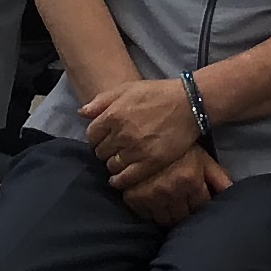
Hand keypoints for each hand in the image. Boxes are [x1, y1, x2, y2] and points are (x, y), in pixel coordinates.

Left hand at [79, 76, 203, 180]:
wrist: (188, 103)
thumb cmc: (157, 93)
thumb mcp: (127, 88)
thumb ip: (102, 100)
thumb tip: (81, 113)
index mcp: (113, 115)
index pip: (91, 135)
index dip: (96, 137)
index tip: (104, 138)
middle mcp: (122, 134)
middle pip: (100, 151)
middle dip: (104, 150)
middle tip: (113, 149)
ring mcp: (136, 150)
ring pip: (111, 165)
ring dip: (112, 164)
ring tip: (120, 161)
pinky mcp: (150, 163)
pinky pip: (126, 178)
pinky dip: (119, 181)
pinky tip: (119, 180)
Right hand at [116, 148, 229, 226]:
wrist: (146, 132)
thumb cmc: (180, 146)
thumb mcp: (202, 157)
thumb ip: (219, 177)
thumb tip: (233, 193)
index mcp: (190, 181)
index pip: (200, 208)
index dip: (200, 208)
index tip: (196, 206)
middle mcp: (171, 191)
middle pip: (181, 218)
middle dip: (184, 215)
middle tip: (182, 208)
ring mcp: (151, 196)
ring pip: (163, 220)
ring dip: (167, 217)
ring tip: (168, 208)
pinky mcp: (133, 197)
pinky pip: (144, 216)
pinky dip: (149, 213)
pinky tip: (153, 204)